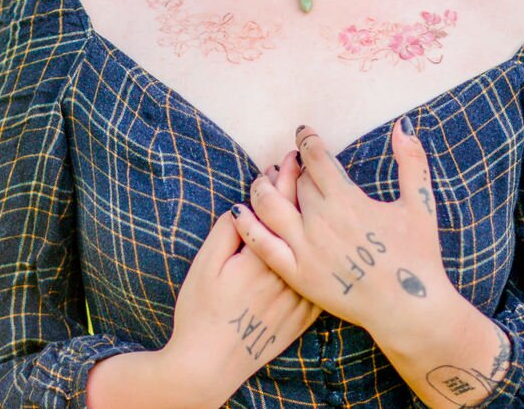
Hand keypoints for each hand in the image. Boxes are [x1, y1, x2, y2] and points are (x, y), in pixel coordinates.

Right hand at [163, 151, 321, 395]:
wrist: (208, 364)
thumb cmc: (199, 312)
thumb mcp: (204, 266)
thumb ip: (226, 233)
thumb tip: (243, 206)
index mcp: (260, 259)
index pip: (279, 208)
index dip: (284, 179)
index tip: (288, 158)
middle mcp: (285, 277)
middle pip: (302, 223)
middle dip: (304, 189)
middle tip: (306, 164)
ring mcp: (297, 298)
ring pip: (315, 249)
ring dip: (316, 220)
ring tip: (319, 196)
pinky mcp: (303, 317)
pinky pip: (323, 281)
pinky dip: (324, 257)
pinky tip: (324, 243)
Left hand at [230, 119, 449, 333]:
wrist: (408, 308)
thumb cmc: (417, 255)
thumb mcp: (420, 204)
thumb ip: (411, 162)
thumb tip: (403, 126)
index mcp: (346, 198)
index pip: (316, 158)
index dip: (307, 141)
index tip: (303, 133)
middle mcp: (320, 219)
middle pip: (293, 181)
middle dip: (289, 167)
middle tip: (289, 162)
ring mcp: (305, 248)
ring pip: (269, 206)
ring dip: (261, 187)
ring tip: (261, 180)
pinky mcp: (297, 273)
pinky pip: (262, 245)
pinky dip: (247, 225)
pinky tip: (237, 212)